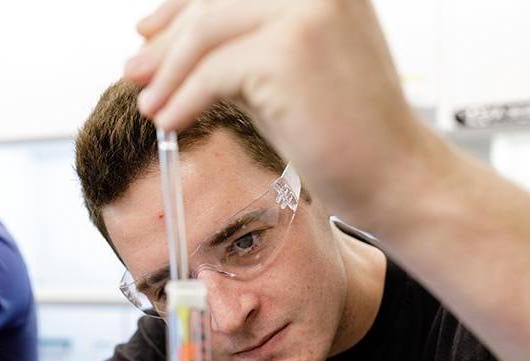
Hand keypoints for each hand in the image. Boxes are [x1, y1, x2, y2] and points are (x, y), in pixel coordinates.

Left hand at [125, 0, 441, 228]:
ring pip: (206, 31)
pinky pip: (213, 73)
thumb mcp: (284, 70)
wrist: (392, 174)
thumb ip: (236, 47)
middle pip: (213, 0)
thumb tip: (164, 44)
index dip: (181, 3)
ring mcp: (307, 11)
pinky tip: (170, 121)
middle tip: (136, 70)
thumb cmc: (346, 130)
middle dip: (167, 39)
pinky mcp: (291, 51)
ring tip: (148, 104)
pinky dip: (182, 100)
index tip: (149, 30)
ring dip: (168, 71)